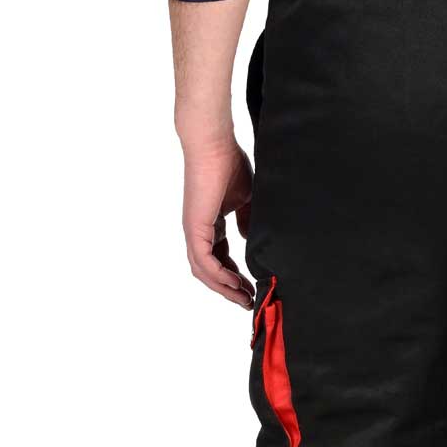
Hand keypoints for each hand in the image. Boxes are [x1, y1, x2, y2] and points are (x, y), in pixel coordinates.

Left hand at [180, 133, 254, 306]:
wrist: (215, 145)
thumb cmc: (229, 163)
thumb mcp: (245, 198)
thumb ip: (246, 219)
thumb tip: (248, 238)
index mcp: (209, 223)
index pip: (220, 258)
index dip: (235, 275)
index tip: (253, 287)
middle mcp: (198, 230)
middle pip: (210, 270)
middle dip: (230, 288)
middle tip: (248, 301)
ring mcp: (194, 231)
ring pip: (204, 271)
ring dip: (224, 288)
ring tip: (243, 298)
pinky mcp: (195, 228)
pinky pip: (204, 262)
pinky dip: (219, 276)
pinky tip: (236, 283)